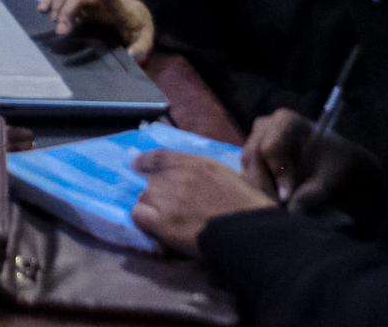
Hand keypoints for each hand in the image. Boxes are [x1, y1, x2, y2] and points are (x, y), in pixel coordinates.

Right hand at [37, 0, 155, 56]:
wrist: (135, 13)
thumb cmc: (138, 27)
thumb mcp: (145, 39)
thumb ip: (141, 48)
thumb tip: (130, 55)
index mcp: (117, 6)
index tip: (83, 1)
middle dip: (68, 8)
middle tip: (61, 31)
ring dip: (57, 2)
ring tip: (51, 21)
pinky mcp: (78, 2)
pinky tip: (42, 10)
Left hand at [132, 152, 274, 256]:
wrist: (250, 231)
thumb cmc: (248, 206)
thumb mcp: (226, 176)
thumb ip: (203, 172)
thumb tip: (192, 175)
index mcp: (195, 164)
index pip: (158, 156)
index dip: (144, 162)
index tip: (138, 167)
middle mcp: (177, 177)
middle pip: (149, 181)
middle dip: (154, 192)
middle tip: (164, 206)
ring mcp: (168, 199)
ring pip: (143, 198)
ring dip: (150, 207)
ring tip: (163, 220)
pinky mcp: (163, 223)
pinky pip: (139, 215)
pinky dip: (143, 220)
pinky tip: (154, 228)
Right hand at [241, 109, 378, 212]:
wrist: (333, 168)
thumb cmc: (335, 166)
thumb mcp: (329, 180)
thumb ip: (312, 193)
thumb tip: (292, 209)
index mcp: (287, 121)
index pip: (270, 147)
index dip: (277, 174)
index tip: (287, 197)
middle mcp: (265, 126)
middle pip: (253, 157)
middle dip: (264, 186)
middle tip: (279, 209)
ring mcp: (254, 140)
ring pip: (246, 169)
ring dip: (260, 190)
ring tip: (279, 208)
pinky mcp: (250, 158)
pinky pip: (246, 177)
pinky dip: (258, 192)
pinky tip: (274, 202)